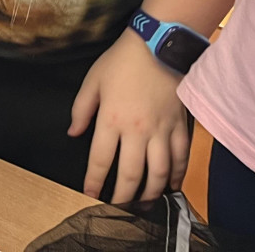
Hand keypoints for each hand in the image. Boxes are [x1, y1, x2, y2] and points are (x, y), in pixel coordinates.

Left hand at [70, 29, 189, 202]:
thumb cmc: (121, 62)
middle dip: (123, 197)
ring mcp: (161, 131)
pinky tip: (171, 186)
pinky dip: (177, 175)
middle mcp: (137, 131)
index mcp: (111, 120)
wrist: (157, 46)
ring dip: (151, 193)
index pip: (100, 160)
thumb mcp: (92, 81)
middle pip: (131, 174)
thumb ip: (81, 110)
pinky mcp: (179, 127)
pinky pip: (180, 158)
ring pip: (159, 173)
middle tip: (118, 209)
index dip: (94, 181)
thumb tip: (73, 133)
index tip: (90, 194)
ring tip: (144, 204)